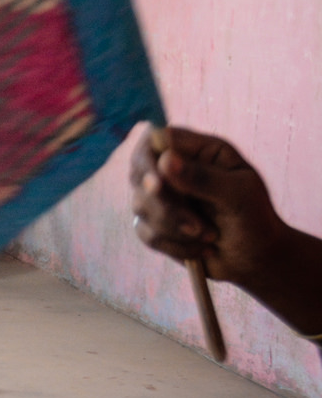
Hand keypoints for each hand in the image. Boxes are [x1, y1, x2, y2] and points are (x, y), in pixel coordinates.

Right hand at [131, 126, 291, 286]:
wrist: (257, 258)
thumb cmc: (255, 218)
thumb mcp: (239, 195)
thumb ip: (203, 177)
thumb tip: (164, 160)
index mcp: (198, 150)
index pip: (155, 138)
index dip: (148, 159)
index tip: (158, 184)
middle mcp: (174, 168)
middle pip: (140, 172)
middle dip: (163, 203)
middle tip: (194, 225)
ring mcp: (161, 196)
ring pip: (140, 206)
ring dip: (175, 229)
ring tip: (210, 237)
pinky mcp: (154, 222)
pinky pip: (145, 232)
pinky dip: (174, 246)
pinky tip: (201, 249)